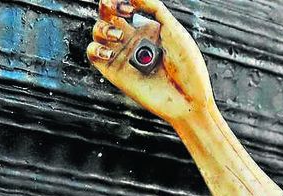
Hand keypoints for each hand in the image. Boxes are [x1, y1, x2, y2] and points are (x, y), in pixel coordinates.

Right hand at [87, 0, 213, 126]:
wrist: (188, 99)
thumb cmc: (188, 67)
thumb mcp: (174, 30)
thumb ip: (154, 8)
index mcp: (148, 28)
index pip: (125, 6)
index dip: (120, 0)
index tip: (130, 6)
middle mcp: (132, 40)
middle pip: (108, 15)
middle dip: (108, 6)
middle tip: (119, 11)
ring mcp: (122, 56)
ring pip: (98, 33)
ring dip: (103, 28)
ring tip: (118, 35)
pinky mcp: (114, 72)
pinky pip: (94, 55)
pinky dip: (95, 48)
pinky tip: (109, 52)